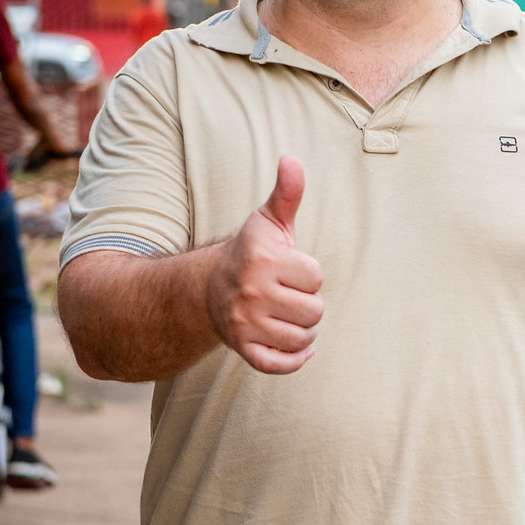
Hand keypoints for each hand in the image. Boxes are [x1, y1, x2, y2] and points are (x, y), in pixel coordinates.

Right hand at [203, 155, 323, 374]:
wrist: (208, 289)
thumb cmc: (251, 252)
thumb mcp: (268, 220)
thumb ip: (287, 192)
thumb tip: (292, 159)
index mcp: (262, 260)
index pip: (315, 277)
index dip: (309, 274)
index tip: (291, 270)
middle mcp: (250, 293)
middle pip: (314, 311)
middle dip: (308, 303)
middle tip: (289, 295)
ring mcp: (244, 324)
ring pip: (303, 338)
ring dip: (304, 330)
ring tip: (288, 315)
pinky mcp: (243, 349)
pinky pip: (280, 365)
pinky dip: (294, 360)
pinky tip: (297, 346)